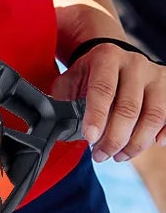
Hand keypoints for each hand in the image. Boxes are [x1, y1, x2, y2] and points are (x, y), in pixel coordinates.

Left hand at [52, 42, 165, 164]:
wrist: (116, 57)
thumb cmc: (93, 73)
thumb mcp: (73, 76)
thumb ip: (64, 97)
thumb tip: (57, 124)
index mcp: (107, 57)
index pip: (103, 90)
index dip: (97, 116)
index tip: (90, 138)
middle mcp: (135, 64)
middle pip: (128, 108)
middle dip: (114, 138)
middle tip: (101, 155)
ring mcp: (156, 77)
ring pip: (153, 116)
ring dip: (136, 143)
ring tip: (119, 155)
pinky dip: (164, 133)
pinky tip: (153, 143)